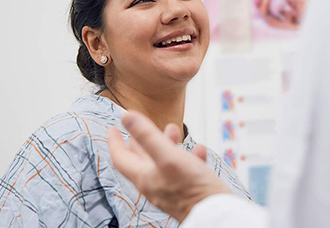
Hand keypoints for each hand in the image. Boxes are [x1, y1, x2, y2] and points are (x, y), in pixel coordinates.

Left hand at [107, 112, 231, 222]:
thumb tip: (127, 116)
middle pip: (142, 159)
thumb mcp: (168, 156)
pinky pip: (184, 171)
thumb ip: (147, 136)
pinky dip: (188, 157)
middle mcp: (154, 184)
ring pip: (163, 163)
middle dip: (143, 139)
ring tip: (174, 130)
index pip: (121, 157)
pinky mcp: (187, 192)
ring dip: (167, 144)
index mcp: (145, 177)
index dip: (115, 141)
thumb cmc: (192, 188)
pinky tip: (198, 151)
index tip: (112, 128)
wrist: (216, 213)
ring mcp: (170, 189)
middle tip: (144, 124)